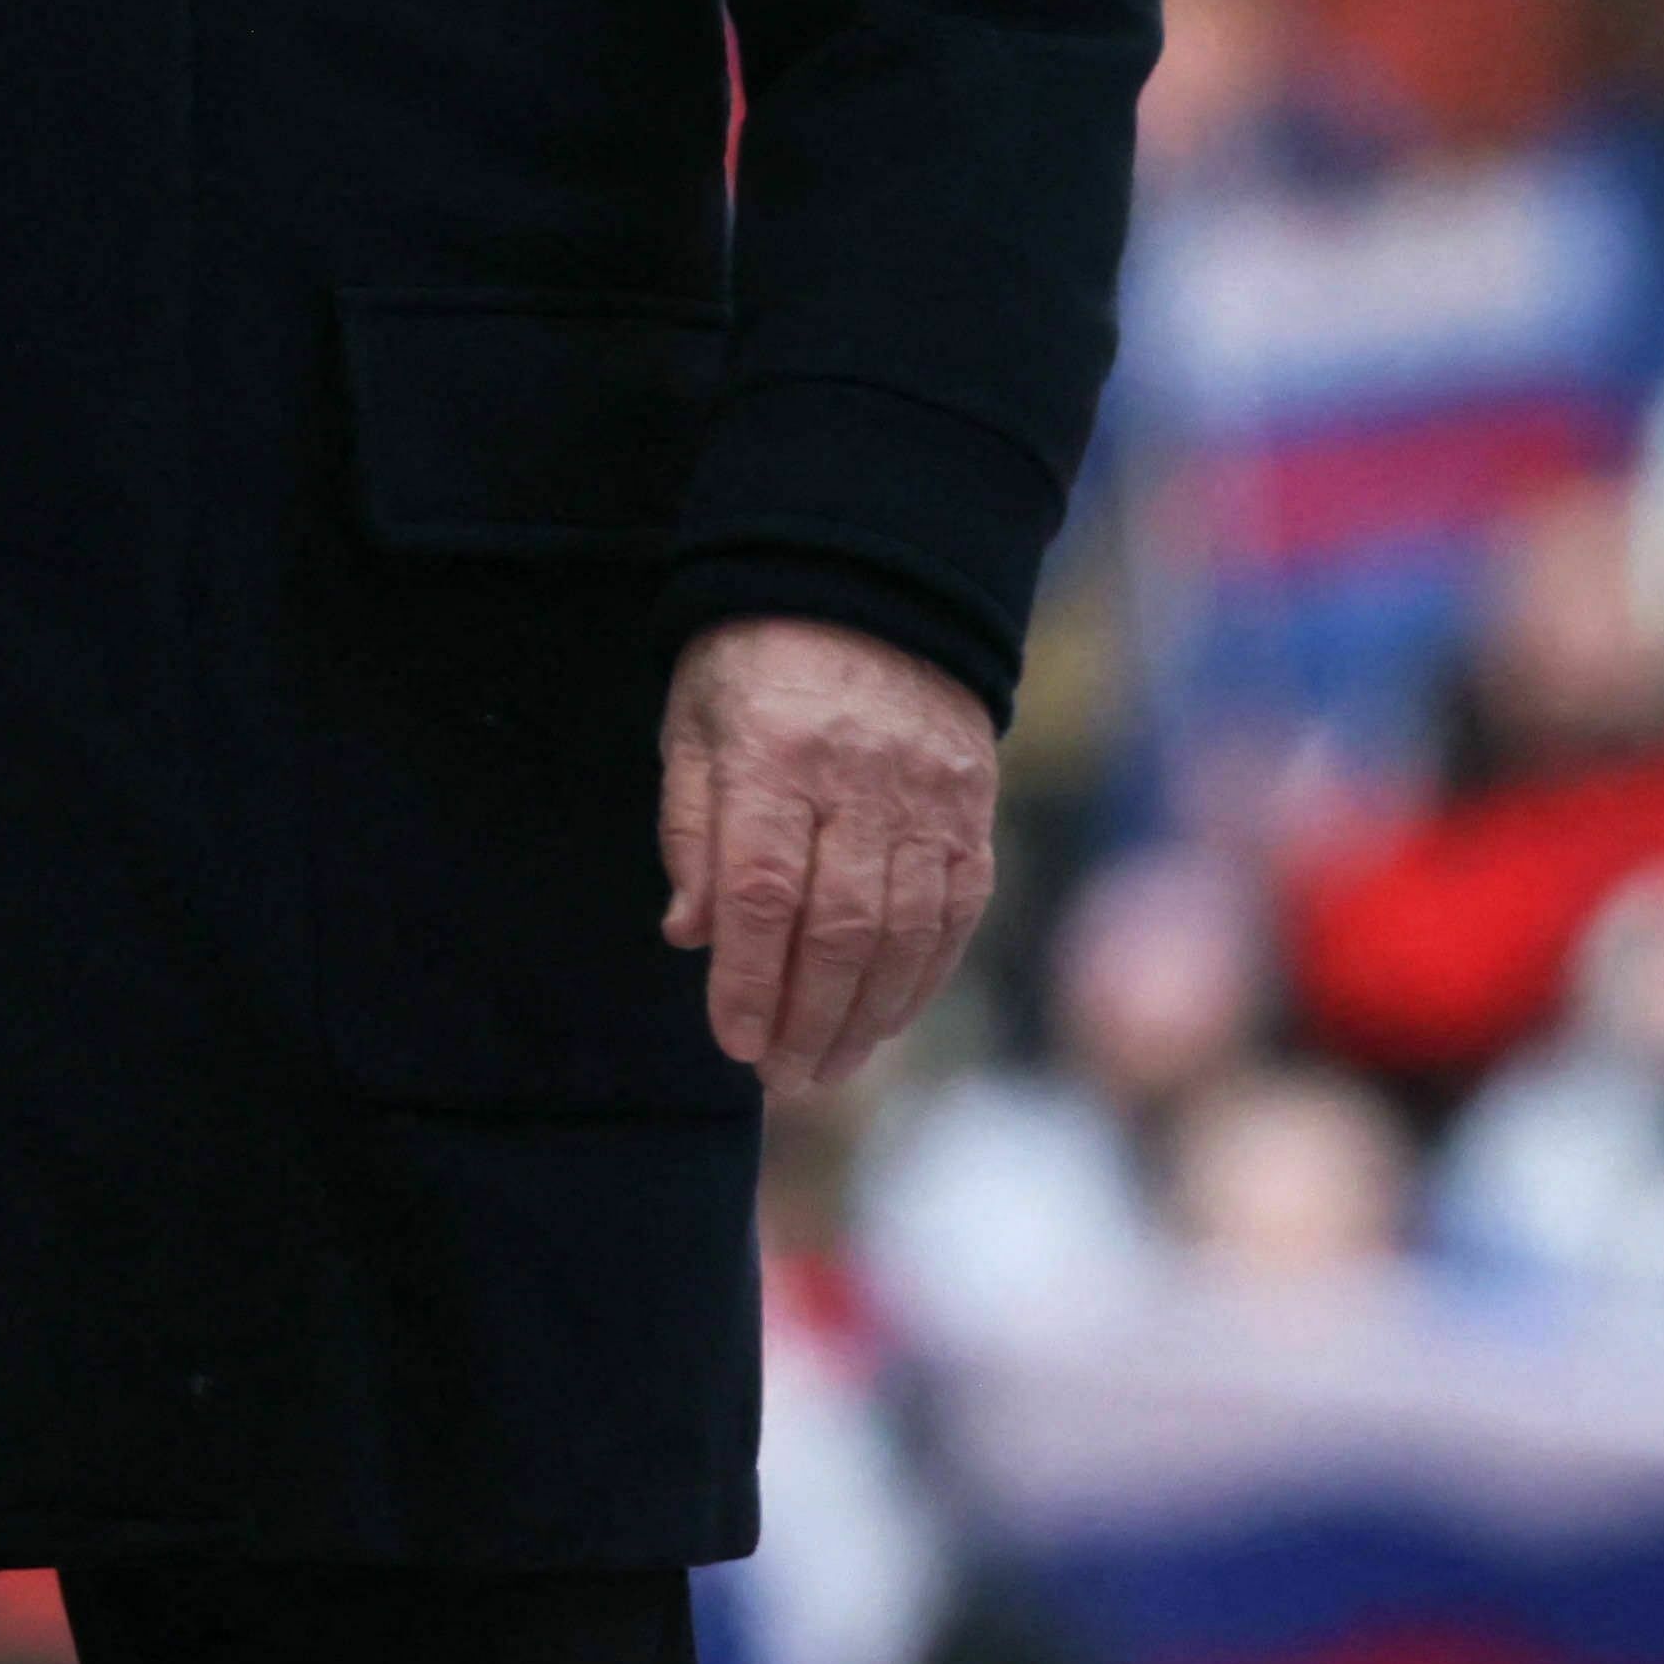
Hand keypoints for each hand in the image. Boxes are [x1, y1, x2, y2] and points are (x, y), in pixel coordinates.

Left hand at [661, 616, 999, 1098]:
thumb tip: (692, 935)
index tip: (734, 1041)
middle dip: (808, 1018)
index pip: (764, 891)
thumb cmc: (752, 661)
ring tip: (827, 1067)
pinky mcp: (971, 807)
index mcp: (773, 753)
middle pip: (841, 927)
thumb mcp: (694, 722)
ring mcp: (927, 796)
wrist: (865, 584)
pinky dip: (922, 976)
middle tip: (781, 1079)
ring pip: (904, 931)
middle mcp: (860, 780)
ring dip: (866, 1016)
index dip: (750, 978)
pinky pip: (955, 911)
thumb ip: (691, 828)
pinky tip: (886, 1018)